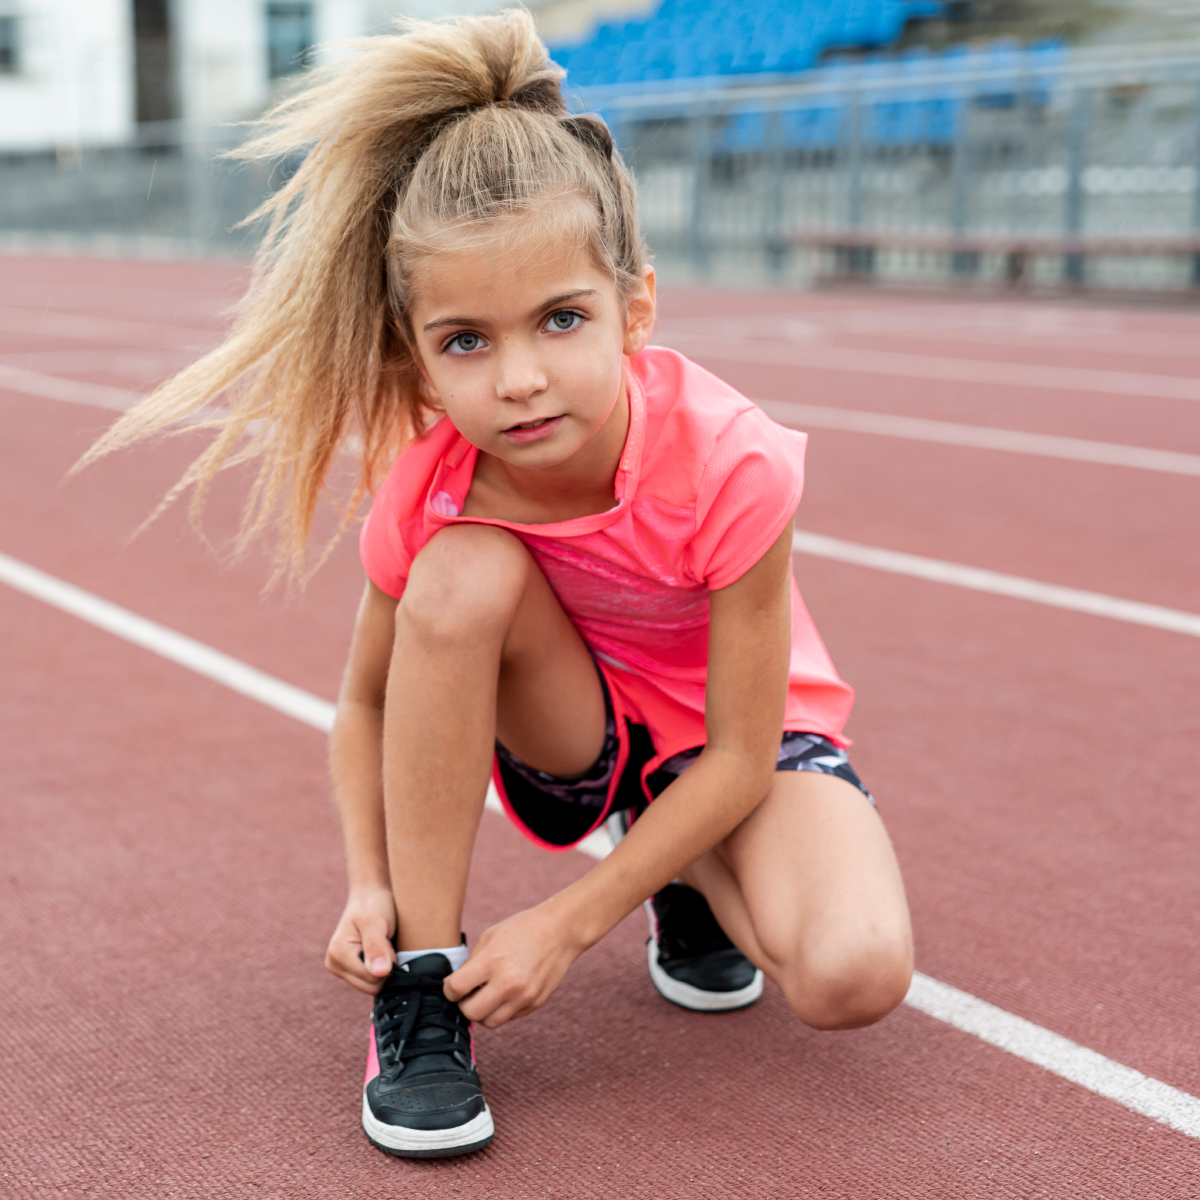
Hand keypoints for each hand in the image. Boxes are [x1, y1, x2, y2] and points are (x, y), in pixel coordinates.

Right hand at [324, 884, 396, 994]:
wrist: (368, 894)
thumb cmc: (373, 904)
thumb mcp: (376, 923)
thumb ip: (377, 948)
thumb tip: (380, 973)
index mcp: (338, 954)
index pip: (373, 980)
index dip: (388, 963)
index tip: (385, 940)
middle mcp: (334, 964)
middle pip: (371, 986)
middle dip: (384, 967)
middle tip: (384, 942)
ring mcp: (339, 968)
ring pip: (371, 985)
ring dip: (382, 967)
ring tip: (380, 944)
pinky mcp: (347, 969)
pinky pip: (369, 980)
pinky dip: (378, 967)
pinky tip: (376, 951)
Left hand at [443, 903, 582, 1028]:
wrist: (561, 930)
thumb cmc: (523, 929)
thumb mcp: (490, 937)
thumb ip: (471, 964)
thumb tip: (454, 987)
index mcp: (493, 961)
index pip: (456, 989)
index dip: (449, 989)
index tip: (453, 984)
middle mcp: (508, 983)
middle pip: (470, 1013)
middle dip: (464, 1004)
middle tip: (468, 993)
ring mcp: (524, 997)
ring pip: (490, 1023)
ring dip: (483, 1012)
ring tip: (487, 995)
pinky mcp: (535, 1004)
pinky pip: (509, 1017)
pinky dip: (502, 1009)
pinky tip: (506, 991)